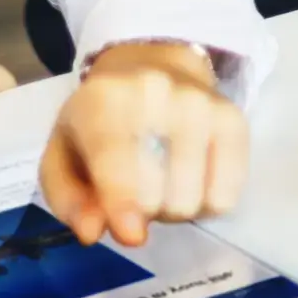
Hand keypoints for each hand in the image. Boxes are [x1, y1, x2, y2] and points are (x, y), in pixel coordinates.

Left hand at [37, 42, 247, 247]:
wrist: (153, 62)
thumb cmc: (99, 119)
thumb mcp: (62, 155)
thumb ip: (69, 199)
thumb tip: (92, 232)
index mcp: (103, 100)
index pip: (116, 156)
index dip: (123, 200)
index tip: (131, 235)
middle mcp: (157, 94)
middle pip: (155, 194)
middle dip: (140, 210)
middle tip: (134, 189)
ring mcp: (202, 104)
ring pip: (191, 200)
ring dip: (172, 209)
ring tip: (162, 182)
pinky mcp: (235, 121)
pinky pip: (226, 196)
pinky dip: (206, 204)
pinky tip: (192, 180)